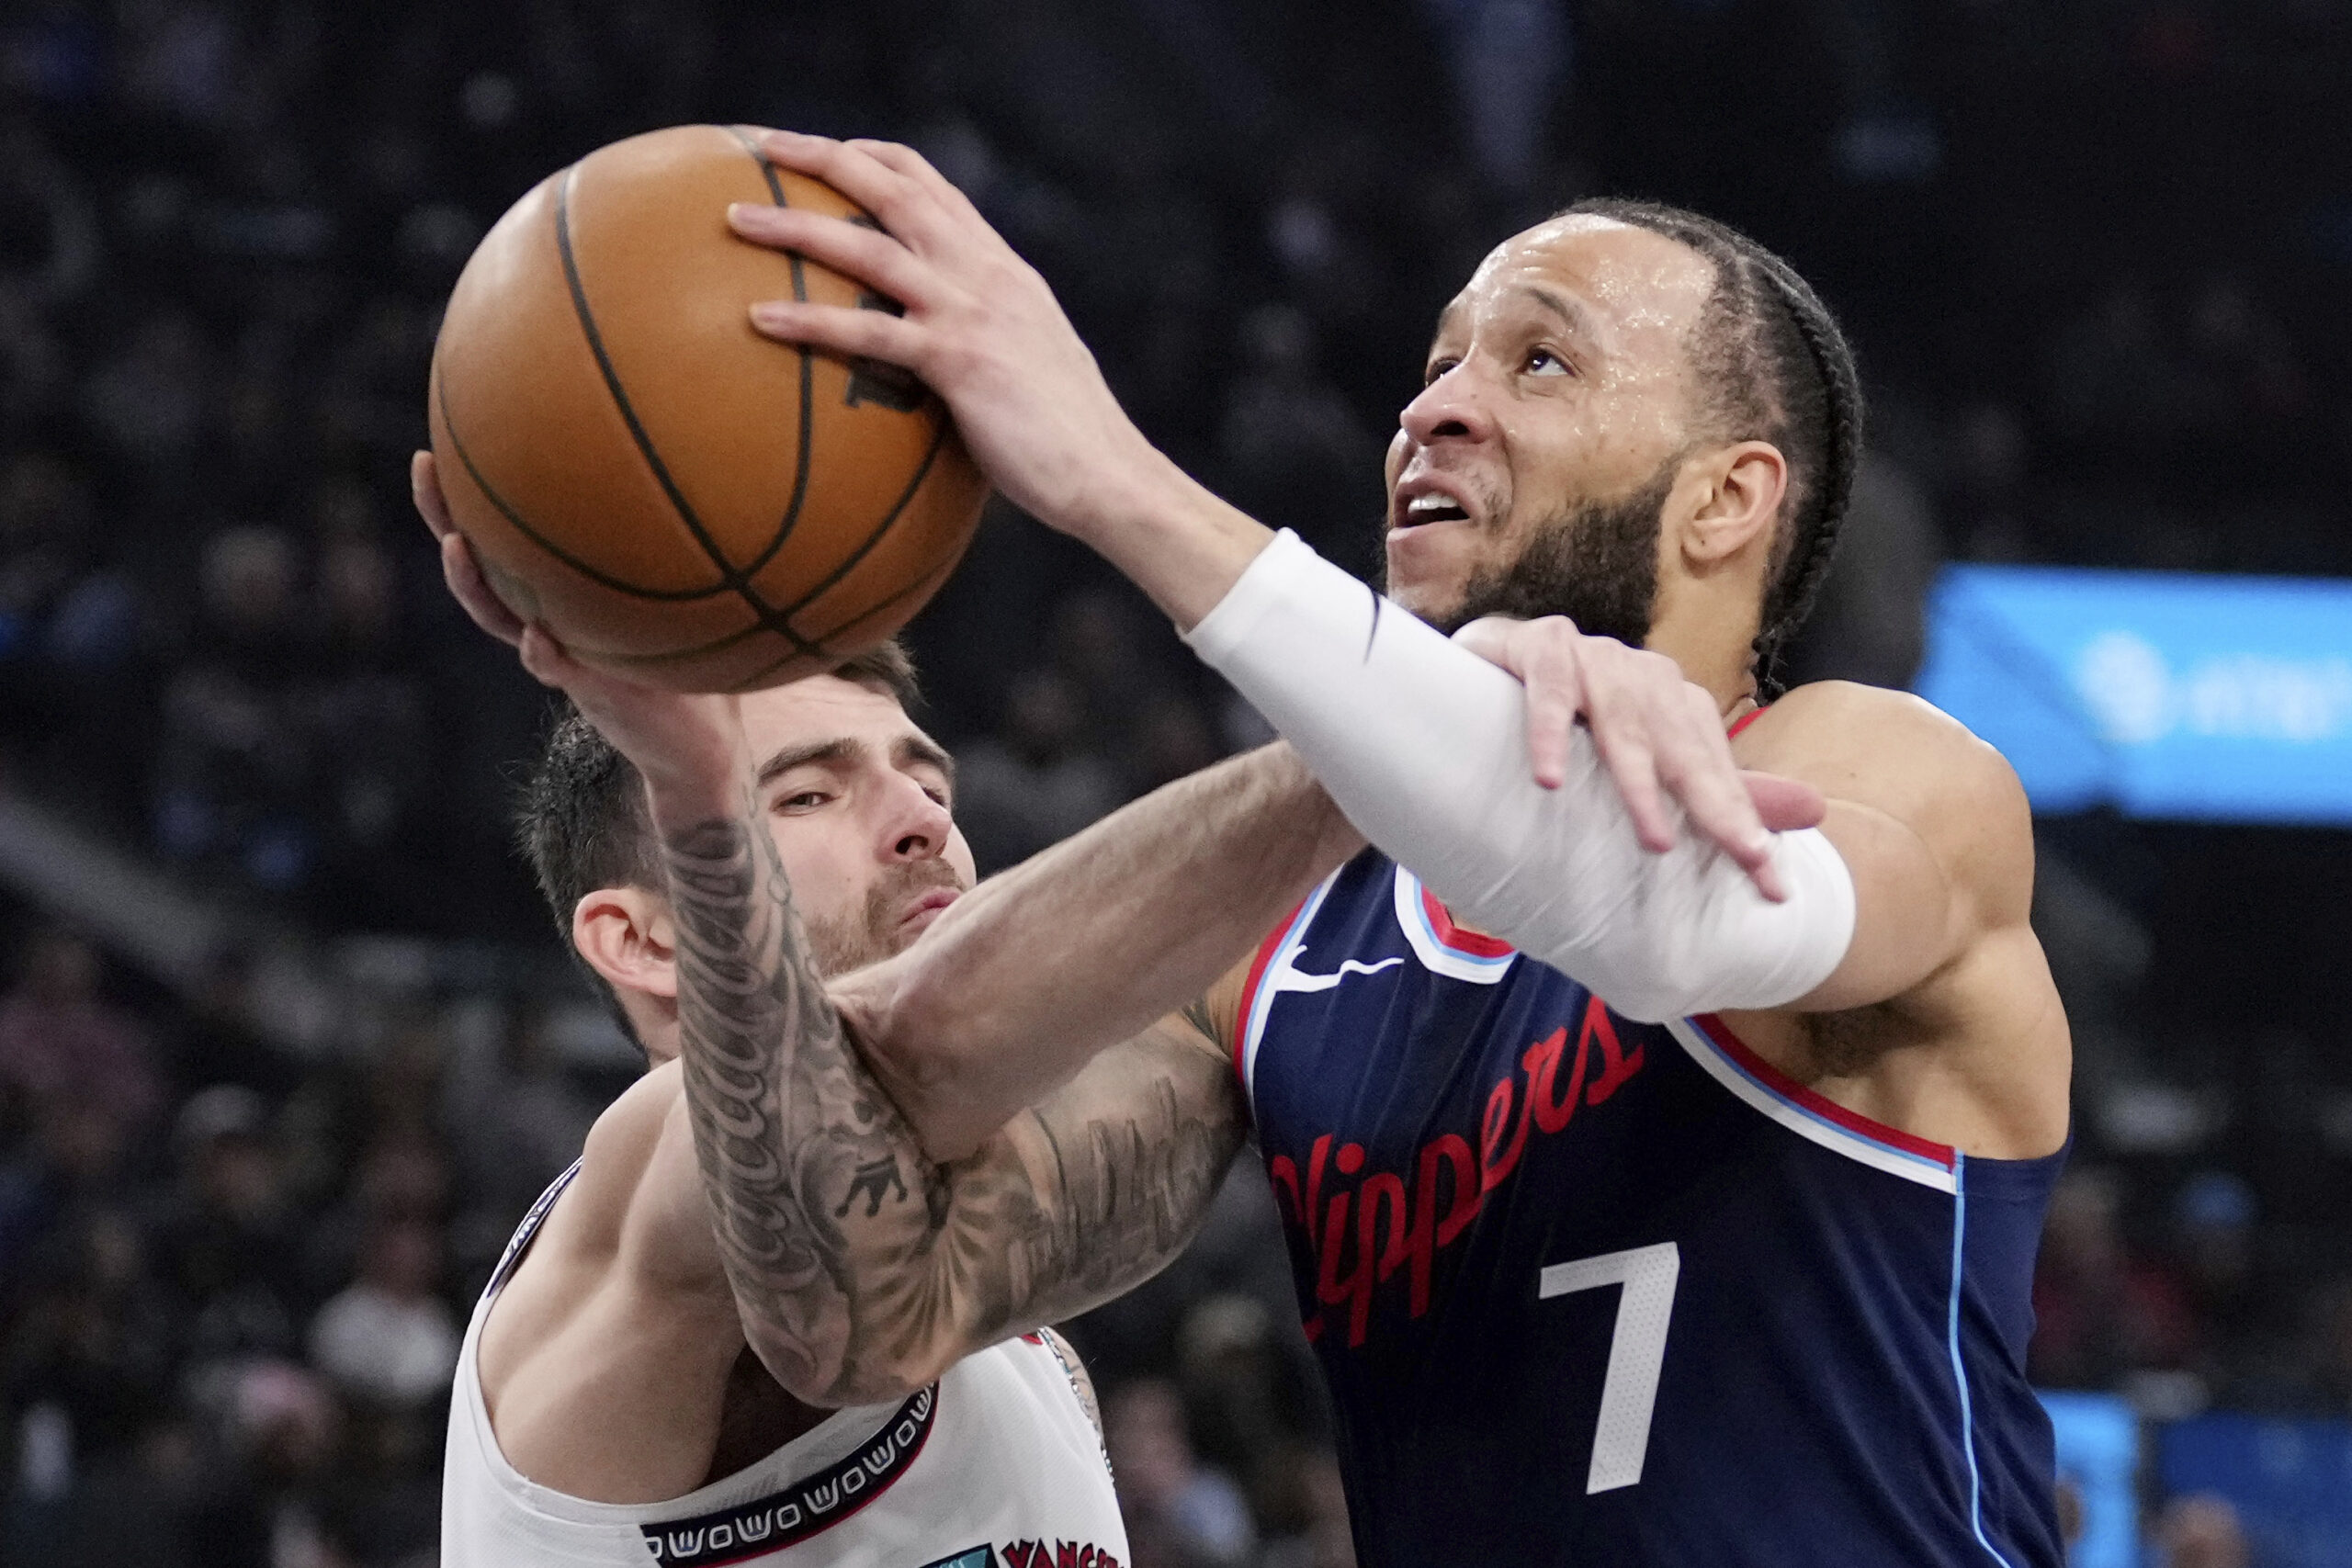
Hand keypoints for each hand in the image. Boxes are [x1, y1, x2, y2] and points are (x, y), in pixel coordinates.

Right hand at [410, 451, 745, 797]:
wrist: (697, 746)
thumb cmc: (693, 668)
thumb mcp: (690, 598)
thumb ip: (686, 551)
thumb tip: (720, 476)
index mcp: (562, 595)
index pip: (507, 536)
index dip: (475, 492)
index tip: (453, 436)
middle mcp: (548, 619)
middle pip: (478, 564)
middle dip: (443, 515)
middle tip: (424, 465)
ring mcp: (561, 655)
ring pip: (498, 616)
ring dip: (471, 583)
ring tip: (456, 546)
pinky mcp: (588, 691)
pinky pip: (555, 668)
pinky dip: (545, 654)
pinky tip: (539, 637)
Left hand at [728, 131, 1159, 538]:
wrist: (1109, 475)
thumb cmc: (1068, 444)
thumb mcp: (1028, 368)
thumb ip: (985, 345)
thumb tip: (934, 366)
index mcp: (1003, 270)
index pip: (935, 188)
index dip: (876, 159)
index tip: (827, 152)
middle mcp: (987, 274)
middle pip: (895, 189)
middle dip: (823, 158)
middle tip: (760, 149)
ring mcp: (973, 312)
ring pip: (869, 247)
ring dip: (795, 227)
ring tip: (735, 221)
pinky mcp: (959, 361)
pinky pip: (868, 331)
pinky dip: (809, 322)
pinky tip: (757, 321)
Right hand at [1452, 615, 1826, 899]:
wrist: (1482, 660)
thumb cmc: (1567, 719)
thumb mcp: (1643, 760)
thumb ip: (1720, 788)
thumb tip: (1816, 811)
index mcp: (1672, 701)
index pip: (1715, 768)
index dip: (1743, 822)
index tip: (1770, 885)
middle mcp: (1640, 675)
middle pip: (1682, 746)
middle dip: (1715, 804)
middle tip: (1744, 857)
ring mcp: (1591, 655)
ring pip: (1621, 723)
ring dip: (1638, 782)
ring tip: (1657, 841)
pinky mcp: (1538, 645)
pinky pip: (1548, 689)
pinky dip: (1549, 732)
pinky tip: (1549, 778)